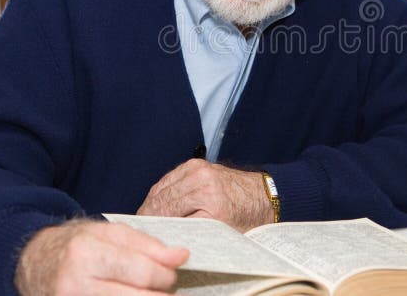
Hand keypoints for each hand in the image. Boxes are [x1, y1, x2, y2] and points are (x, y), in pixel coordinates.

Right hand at [14, 219, 188, 295]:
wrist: (34, 263)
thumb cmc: (76, 245)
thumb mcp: (109, 233)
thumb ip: (147, 244)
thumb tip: (180, 256)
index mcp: (87, 253)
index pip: (141, 272)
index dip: (165, 276)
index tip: (172, 273)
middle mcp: (76, 283)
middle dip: (161, 295)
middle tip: (167, 289)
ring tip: (152, 294)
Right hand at [137, 158, 271, 231]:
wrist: (264, 195)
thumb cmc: (247, 218)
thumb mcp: (224, 234)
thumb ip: (197, 234)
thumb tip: (168, 239)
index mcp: (212, 202)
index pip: (171, 219)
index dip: (158, 231)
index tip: (150, 241)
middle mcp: (203, 181)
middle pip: (162, 203)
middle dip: (149, 219)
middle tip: (142, 233)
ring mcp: (197, 169)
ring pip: (161, 191)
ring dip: (150, 206)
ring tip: (145, 222)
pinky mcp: (193, 164)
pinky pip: (167, 180)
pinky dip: (159, 194)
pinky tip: (156, 206)